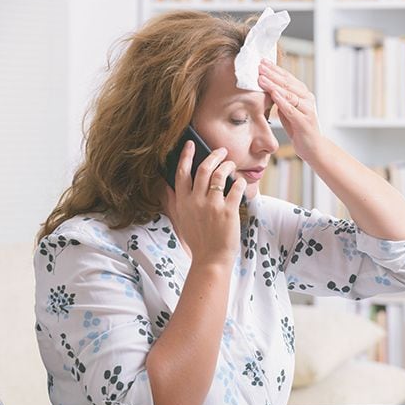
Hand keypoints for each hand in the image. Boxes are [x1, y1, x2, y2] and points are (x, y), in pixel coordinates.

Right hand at [165, 141, 246, 266]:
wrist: (211, 260)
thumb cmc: (197, 240)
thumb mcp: (179, 220)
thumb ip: (172, 202)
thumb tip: (165, 186)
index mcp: (183, 202)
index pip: (182, 173)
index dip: (186, 156)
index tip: (191, 144)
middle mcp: (195, 201)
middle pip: (203, 169)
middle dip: (213, 155)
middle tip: (221, 151)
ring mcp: (212, 206)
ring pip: (219, 175)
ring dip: (227, 165)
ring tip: (231, 164)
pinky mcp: (228, 212)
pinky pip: (235, 188)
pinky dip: (239, 182)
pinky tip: (240, 181)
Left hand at [258, 58, 323, 162]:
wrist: (313, 148)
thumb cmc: (299, 128)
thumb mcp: (287, 110)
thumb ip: (281, 98)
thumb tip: (266, 85)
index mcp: (303, 94)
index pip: (288, 78)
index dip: (275, 69)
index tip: (263, 61)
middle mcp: (307, 99)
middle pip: (287, 83)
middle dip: (272, 73)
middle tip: (259, 66)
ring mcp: (307, 110)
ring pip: (289, 93)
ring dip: (274, 84)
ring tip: (261, 78)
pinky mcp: (304, 122)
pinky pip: (291, 109)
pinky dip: (281, 100)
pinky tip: (273, 93)